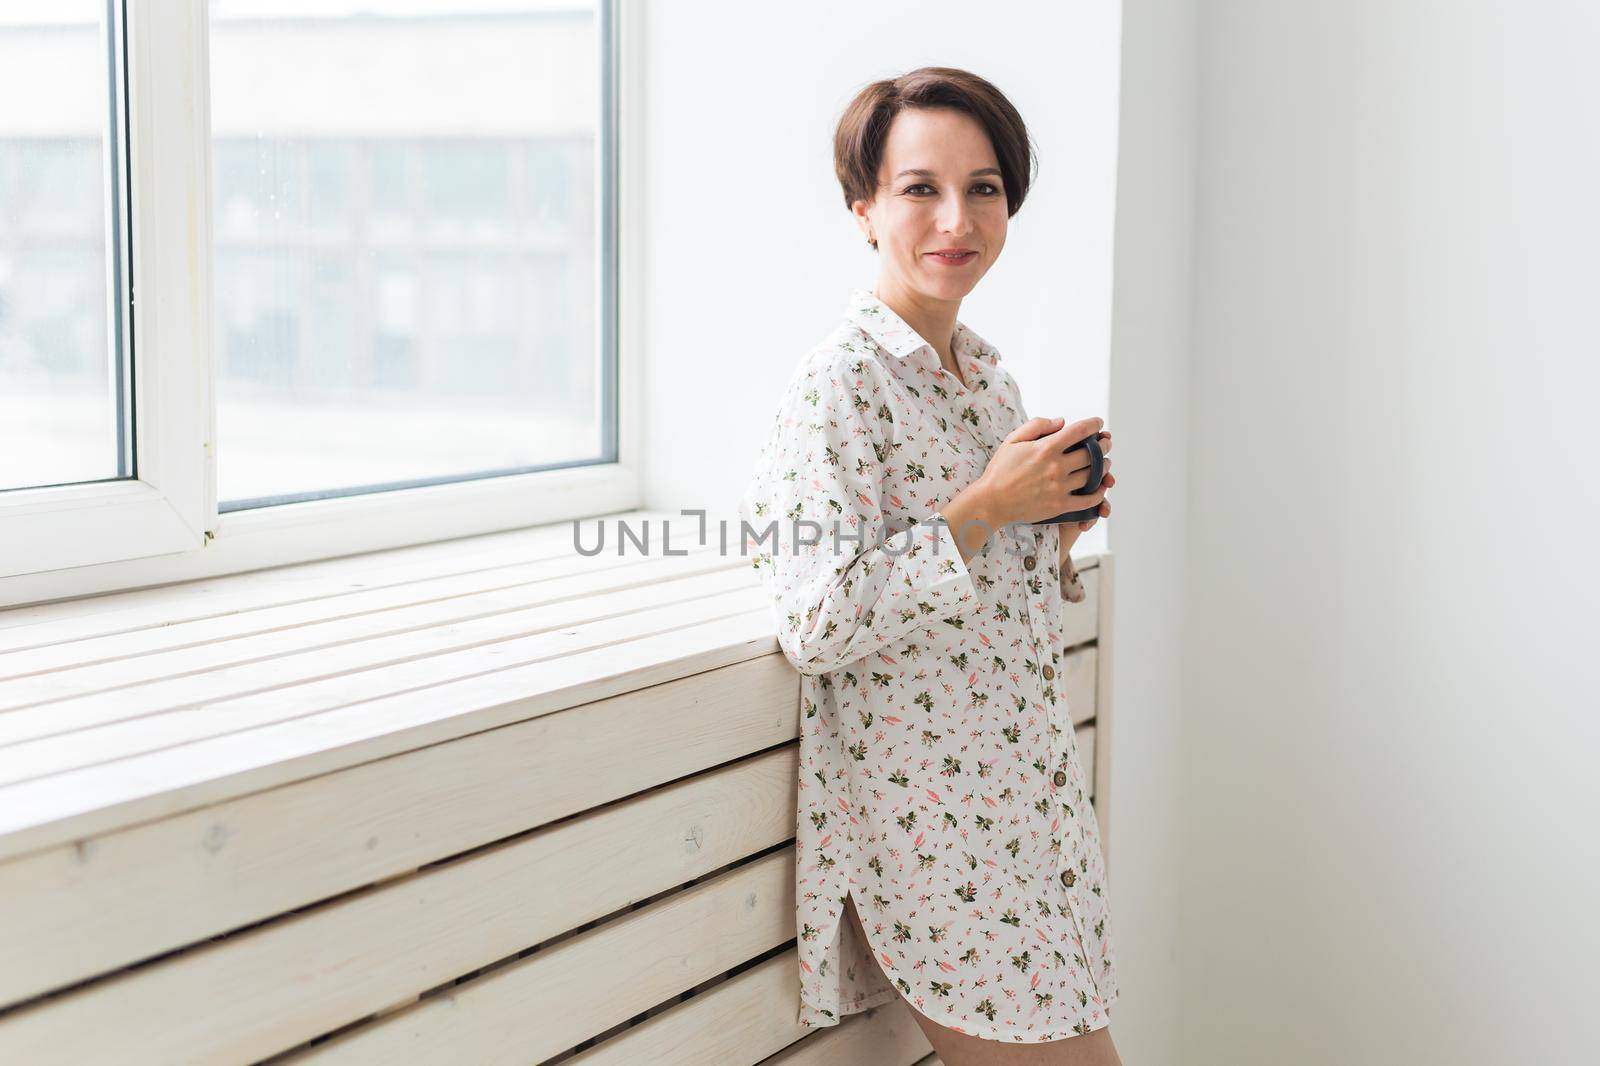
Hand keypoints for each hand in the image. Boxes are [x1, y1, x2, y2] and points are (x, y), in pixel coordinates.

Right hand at [976, 416, 1111, 527]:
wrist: (991, 501)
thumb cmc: (1000, 470)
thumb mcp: (1013, 440)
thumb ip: (1037, 425)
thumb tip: (1061, 421)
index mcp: (1046, 448)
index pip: (1079, 431)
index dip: (1093, 425)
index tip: (1098, 423)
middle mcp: (1056, 466)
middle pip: (1092, 453)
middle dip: (1103, 446)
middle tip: (1105, 444)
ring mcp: (1059, 487)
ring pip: (1093, 475)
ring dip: (1103, 467)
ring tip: (1104, 464)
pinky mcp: (1060, 505)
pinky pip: (1088, 500)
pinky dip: (1099, 493)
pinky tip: (1100, 488)